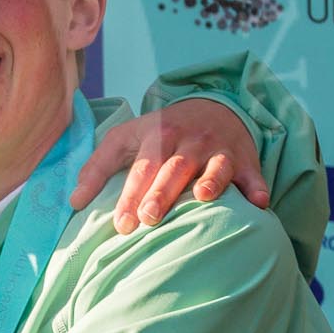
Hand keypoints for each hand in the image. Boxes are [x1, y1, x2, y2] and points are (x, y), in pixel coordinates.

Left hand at [70, 98, 266, 232]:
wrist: (211, 107)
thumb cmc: (160, 133)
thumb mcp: (126, 138)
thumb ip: (98, 168)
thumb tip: (74, 202)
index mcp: (158, 136)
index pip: (141, 169)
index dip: (129, 196)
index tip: (122, 225)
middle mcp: (189, 142)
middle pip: (174, 168)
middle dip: (162, 192)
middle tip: (150, 219)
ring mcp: (219, 149)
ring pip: (216, 165)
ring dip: (211, 181)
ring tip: (203, 198)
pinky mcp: (246, 159)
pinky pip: (253, 173)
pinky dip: (257, 187)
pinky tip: (259, 203)